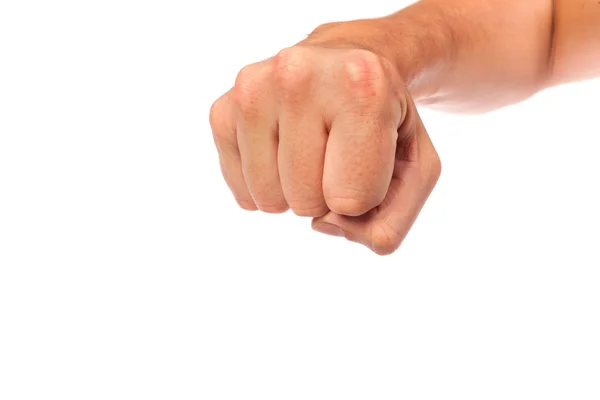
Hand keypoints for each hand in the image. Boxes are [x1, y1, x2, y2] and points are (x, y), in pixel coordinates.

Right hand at [209, 45, 440, 254]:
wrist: (345, 62)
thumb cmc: (383, 120)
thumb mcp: (418, 168)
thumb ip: (392, 222)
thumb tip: (323, 224)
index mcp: (361, 86)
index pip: (351, 199)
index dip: (365, 194)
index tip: (369, 156)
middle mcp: (298, 76)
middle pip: (306, 202)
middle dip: (327, 194)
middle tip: (337, 152)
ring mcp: (253, 90)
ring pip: (269, 200)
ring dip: (294, 192)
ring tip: (310, 148)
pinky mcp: (223, 110)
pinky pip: (240, 190)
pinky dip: (265, 186)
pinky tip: (282, 150)